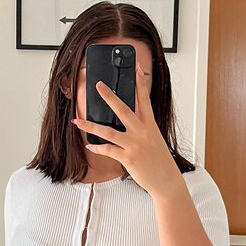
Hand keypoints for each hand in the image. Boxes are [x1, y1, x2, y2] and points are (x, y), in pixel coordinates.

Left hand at [71, 60, 182, 198]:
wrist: (167, 180)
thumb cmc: (159, 159)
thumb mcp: (154, 137)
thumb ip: (142, 125)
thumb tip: (129, 114)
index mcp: (149, 124)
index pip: (144, 97)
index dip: (140, 81)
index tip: (136, 66)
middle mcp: (142, 132)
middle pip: (122, 109)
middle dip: (109, 96)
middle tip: (98, 85)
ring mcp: (134, 145)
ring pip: (108, 132)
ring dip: (90, 126)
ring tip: (78, 121)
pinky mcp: (128, 158)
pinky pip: (108, 150)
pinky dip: (97, 148)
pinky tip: (90, 146)